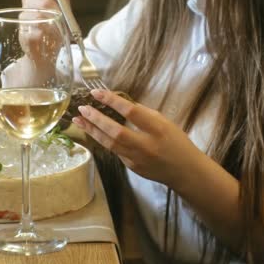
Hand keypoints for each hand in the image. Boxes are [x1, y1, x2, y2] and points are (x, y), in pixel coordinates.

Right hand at [18, 0, 75, 63]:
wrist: (48, 52)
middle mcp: (29, 2)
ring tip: (55, 30)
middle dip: (52, 7)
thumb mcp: (64, 5)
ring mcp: (23, 18)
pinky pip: (37, 31)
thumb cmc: (56, 27)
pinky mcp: (23, 35)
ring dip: (51, 22)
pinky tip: (48, 38)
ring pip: (38, 15)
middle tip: (59, 16)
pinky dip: (47, 35)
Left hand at [71, 90, 205, 186]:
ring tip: (78, 119)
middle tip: (82, 108)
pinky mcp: (132, 168)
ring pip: (109, 144)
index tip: (97, 92)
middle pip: (116, 132)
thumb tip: (119, 104)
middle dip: (96, 119)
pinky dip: (103, 140)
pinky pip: (114, 151)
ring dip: (92, 130)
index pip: (131, 112)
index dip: (112, 101)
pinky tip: (93, 131)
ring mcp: (137, 159)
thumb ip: (143, 114)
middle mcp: (146, 145)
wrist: (184, 171)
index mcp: (158, 129)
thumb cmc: (177, 142)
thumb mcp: (165, 122)